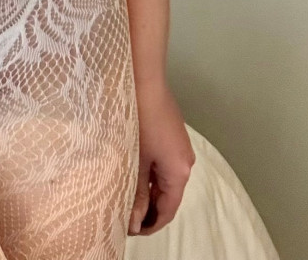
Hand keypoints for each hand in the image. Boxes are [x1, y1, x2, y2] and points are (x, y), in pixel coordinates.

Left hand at [130, 80, 195, 236]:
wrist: (143, 78)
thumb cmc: (138, 116)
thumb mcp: (134, 157)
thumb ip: (134, 190)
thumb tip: (133, 220)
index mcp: (179, 170)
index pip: (169, 209)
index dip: (151, 224)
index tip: (131, 230)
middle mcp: (184, 160)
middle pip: (168, 194)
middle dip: (147, 208)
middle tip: (123, 214)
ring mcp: (177, 145)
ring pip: (163, 178)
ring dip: (146, 189)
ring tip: (123, 195)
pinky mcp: (169, 133)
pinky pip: (161, 162)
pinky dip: (147, 172)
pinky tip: (128, 170)